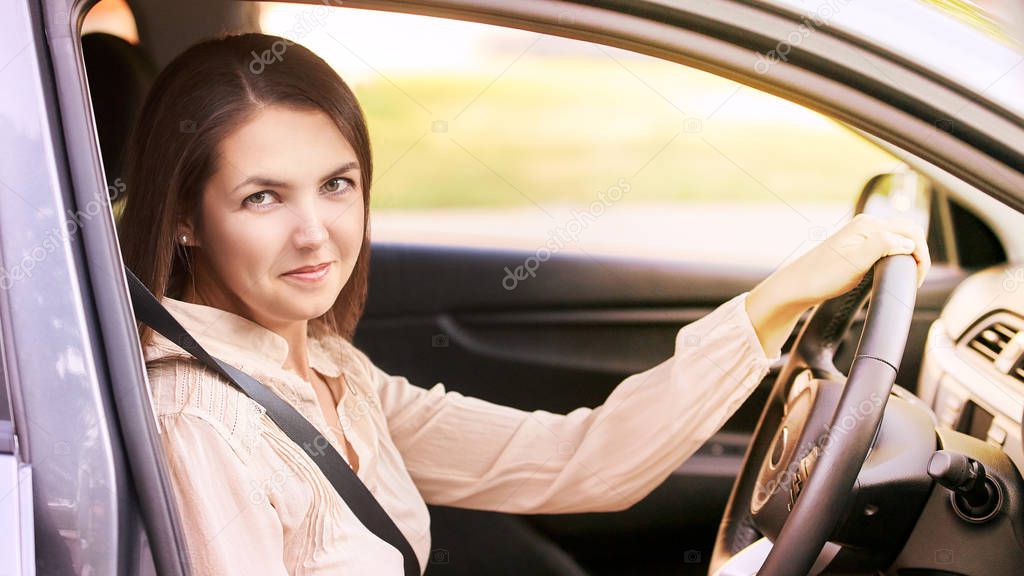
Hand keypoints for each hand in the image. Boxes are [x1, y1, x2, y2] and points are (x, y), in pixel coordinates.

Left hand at [744, 214, 930, 357]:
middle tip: (915, 280)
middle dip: (918, 254)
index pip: (912, 231)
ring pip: (899, 239)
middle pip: (908, 232)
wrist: (796, 286)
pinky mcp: (857, 246)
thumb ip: (883, 245)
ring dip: (908, 255)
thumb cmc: (822, 277)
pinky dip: (897, 257)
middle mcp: (866, 225)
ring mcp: (861, 235)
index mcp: (868, 225)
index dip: (922, 255)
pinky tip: (891, 272)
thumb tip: (908, 242)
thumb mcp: (856, 262)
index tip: (917, 280)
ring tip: (906, 277)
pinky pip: (887, 246)